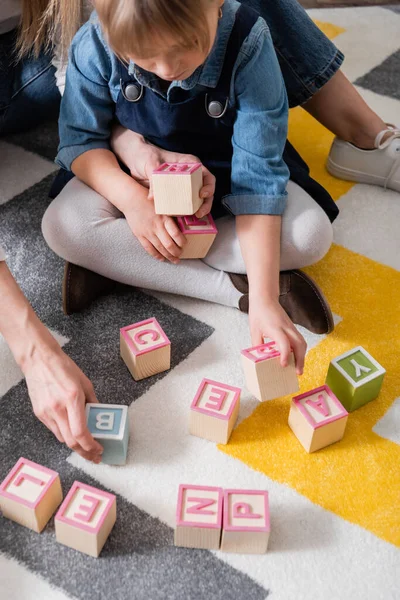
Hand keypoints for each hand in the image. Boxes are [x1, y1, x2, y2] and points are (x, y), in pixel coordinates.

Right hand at [22, 345, 103, 462]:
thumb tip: (100, 415)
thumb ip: (93, 401)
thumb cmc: (63, 367)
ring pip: (62, 438)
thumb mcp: (85, 383)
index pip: (80, 432)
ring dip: (74, 445)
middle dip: (84, 452)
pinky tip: (71, 433)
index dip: (90, 446)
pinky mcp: (39, 413)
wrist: (39, 360)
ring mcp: (46, 412)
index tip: (98, 450)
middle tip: (94, 455)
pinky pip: (54, 430)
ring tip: (85, 446)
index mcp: (72, 399)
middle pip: (71, 441)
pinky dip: (64, 434)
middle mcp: (58, 408)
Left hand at [111, 126, 214, 216]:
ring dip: (196, 210)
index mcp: (190, 164)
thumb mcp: (151, 164)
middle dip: (205, 204)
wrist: (135, 160)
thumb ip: (153, 179)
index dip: (209, 186)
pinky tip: (179, 219)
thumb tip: (153, 197)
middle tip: (199, 213)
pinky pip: (182, 206)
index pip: (207, 176)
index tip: (202, 195)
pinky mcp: (174, 196)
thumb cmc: (146, 155)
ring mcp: (183, 187)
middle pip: (205, 192)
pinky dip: (183, 213)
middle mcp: (189, 176)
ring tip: (191, 218)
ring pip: (196, 201)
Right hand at [124, 194, 186, 262]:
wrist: (131, 199)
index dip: (182, 242)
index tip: (185, 244)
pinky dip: (156, 255)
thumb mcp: (163, 206)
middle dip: (177, 252)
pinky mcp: (140, 235)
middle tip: (181, 254)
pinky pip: (149, 249)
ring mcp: (147, 232)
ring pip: (160, 249)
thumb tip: (183, 224)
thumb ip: (171, 216)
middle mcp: (156, 227)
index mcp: (164, 218)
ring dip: (169, 256)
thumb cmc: (149, 201)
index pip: (176, 234)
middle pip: (169, 245)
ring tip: (175, 260)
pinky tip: (162, 259)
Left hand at [249, 297, 306, 374]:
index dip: (284, 355)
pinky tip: (296, 358)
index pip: (284, 342)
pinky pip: (300, 340)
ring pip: (302, 342)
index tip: (283, 365)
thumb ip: (257, 345)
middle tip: (298, 373)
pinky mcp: (292, 327)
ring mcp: (291, 327)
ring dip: (302, 356)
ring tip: (299, 368)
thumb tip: (259, 359)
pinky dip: (300, 350)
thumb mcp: (254, 330)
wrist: (265, 298)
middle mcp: (286, 327)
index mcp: (275, 328)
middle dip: (300, 360)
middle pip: (299, 344)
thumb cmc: (258, 313)